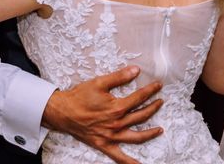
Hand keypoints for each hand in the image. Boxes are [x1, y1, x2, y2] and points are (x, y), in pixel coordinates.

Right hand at [43, 66, 162, 163]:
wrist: (63, 112)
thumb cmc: (80, 96)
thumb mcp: (100, 82)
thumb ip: (119, 77)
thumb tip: (136, 70)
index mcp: (117, 107)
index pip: (139, 98)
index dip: (150, 91)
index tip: (158, 86)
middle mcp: (117, 123)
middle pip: (141, 116)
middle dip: (153, 108)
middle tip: (160, 101)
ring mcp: (111, 136)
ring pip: (136, 137)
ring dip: (150, 133)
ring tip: (160, 130)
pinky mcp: (104, 144)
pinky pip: (119, 157)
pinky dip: (130, 162)